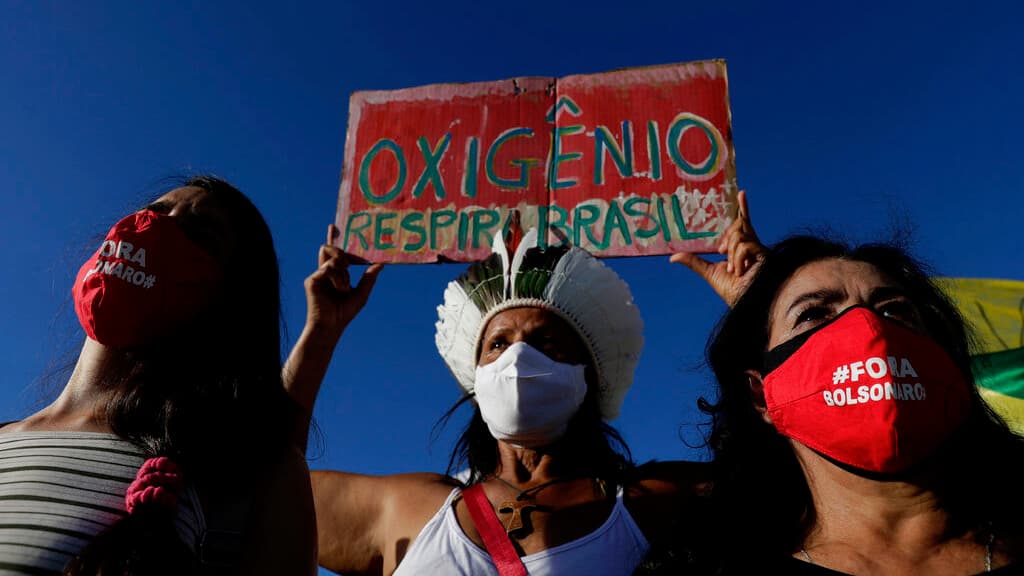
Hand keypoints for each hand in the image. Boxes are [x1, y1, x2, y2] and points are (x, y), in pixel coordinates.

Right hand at [303, 224, 383, 338]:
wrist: (331, 326)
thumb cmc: (344, 313)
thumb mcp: (362, 294)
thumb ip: (369, 278)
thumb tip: (381, 264)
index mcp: (335, 273)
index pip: (334, 252)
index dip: (333, 238)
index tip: (334, 226)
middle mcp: (325, 271)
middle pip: (330, 248)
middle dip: (343, 252)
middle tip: (351, 264)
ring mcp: (317, 275)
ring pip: (332, 256)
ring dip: (343, 270)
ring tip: (344, 286)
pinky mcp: (311, 279)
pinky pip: (328, 268)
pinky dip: (338, 278)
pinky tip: (339, 289)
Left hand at [670, 190, 764, 306]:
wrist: (747, 305)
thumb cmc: (733, 292)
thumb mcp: (709, 273)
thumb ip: (694, 262)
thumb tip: (672, 257)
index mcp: (742, 248)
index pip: (743, 224)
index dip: (743, 209)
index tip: (742, 193)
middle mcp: (753, 246)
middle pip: (738, 227)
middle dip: (727, 239)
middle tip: (721, 252)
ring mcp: (760, 250)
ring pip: (739, 236)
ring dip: (732, 254)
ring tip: (735, 270)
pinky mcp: (765, 255)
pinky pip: (745, 245)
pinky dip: (738, 257)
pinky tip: (741, 270)